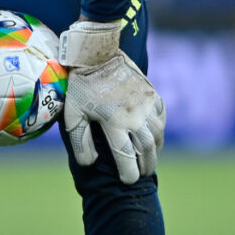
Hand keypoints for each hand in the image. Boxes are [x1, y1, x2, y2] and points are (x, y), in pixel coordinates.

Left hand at [58, 20, 165, 183]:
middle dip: (146, 165)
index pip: (126, 157)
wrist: (98, 53)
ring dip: (155, 151)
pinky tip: (155, 137)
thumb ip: (80, 142)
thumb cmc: (81, 85)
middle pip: (146, 149)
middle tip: (143, 174)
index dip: (129, 173)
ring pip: (157, 135)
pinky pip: (161, 118)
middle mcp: (135, 116)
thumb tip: (89, 163)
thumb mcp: (73, 115)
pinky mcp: (152, 94)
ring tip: (150, 159)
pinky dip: (160, 131)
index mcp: (114, 123)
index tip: (128, 181)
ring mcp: (147, 104)